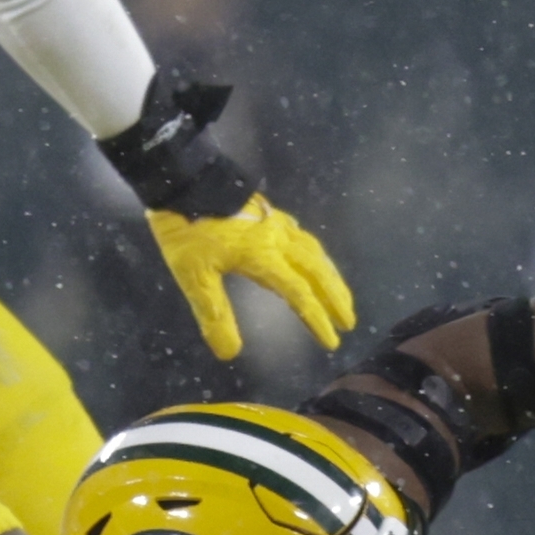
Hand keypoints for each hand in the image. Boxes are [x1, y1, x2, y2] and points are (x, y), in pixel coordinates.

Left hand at [146, 195, 355, 360]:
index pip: (299, 295)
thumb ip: (215, 313)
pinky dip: (317, 255)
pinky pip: (304, 238)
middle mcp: (279, 241)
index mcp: (264, 258)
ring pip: (316, 254)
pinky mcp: (269, 214)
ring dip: (332, 277)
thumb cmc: (187, 230)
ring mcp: (277, 224)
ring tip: (341, 295)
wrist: (184, 180)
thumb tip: (229, 354)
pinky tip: (314, 257)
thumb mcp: (193, 275)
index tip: (331, 341)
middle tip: (350, 321)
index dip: (317, 320)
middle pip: (318, 273)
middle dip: (336, 299)